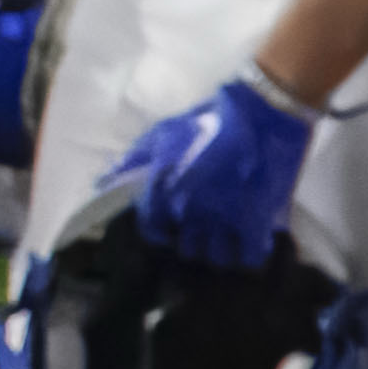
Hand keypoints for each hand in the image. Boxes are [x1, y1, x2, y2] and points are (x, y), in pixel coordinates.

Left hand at [110, 66, 322, 270]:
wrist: (265, 111)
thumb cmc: (211, 119)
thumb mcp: (164, 133)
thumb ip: (133, 160)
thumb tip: (102, 182)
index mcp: (164, 188)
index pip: (152, 229)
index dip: (162, 231)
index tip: (172, 228)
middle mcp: (188, 208)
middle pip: (187, 247)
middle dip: (195, 240)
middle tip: (206, 228)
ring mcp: (223, 217)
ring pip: (217, 257)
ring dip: (222, 250)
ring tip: (229, 237)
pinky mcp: (256, 220)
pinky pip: (250, 257)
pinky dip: (251, 254)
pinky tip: (251, 241)